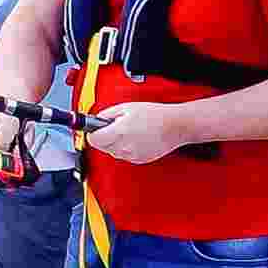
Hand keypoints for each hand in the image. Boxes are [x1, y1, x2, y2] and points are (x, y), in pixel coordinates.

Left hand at [81, 101, 197, 164]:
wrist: (174, 126)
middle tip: (113, 127)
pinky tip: (136, 138)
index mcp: (119, 133)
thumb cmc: (155, 115)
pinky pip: (125, 156)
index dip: (92, 133)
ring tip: (128, 131)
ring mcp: (131, 156)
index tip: (95, 129)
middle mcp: (124, 148)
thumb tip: (96, 119)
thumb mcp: (126, 107)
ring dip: (115, 143)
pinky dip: (126, 148)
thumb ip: (107, 114)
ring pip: (113, 152)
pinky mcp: (139, 160)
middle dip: (104, 137)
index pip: (93, 139)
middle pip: (101, 147)